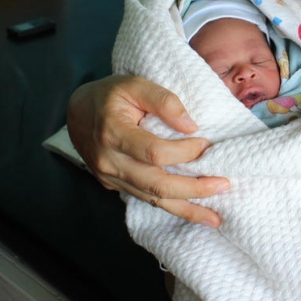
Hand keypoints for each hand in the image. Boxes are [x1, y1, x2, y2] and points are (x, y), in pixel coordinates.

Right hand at [66, 75, 228, 226]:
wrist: (76, 111)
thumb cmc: (109, 94)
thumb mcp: (135, 83)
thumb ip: (164, 100)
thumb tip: (191, 126)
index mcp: (112, 133)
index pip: (155, 153)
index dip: (184, 152)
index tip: (206, 144)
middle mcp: (110, 161)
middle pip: (156, 184)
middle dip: (194, 189)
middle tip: (224, 185)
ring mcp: (110, 177)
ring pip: (152, 199)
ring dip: (187, 208)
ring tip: (215, 217)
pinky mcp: (113, 185)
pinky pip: (145, 199)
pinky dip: (172, 207)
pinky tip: (193, 211)